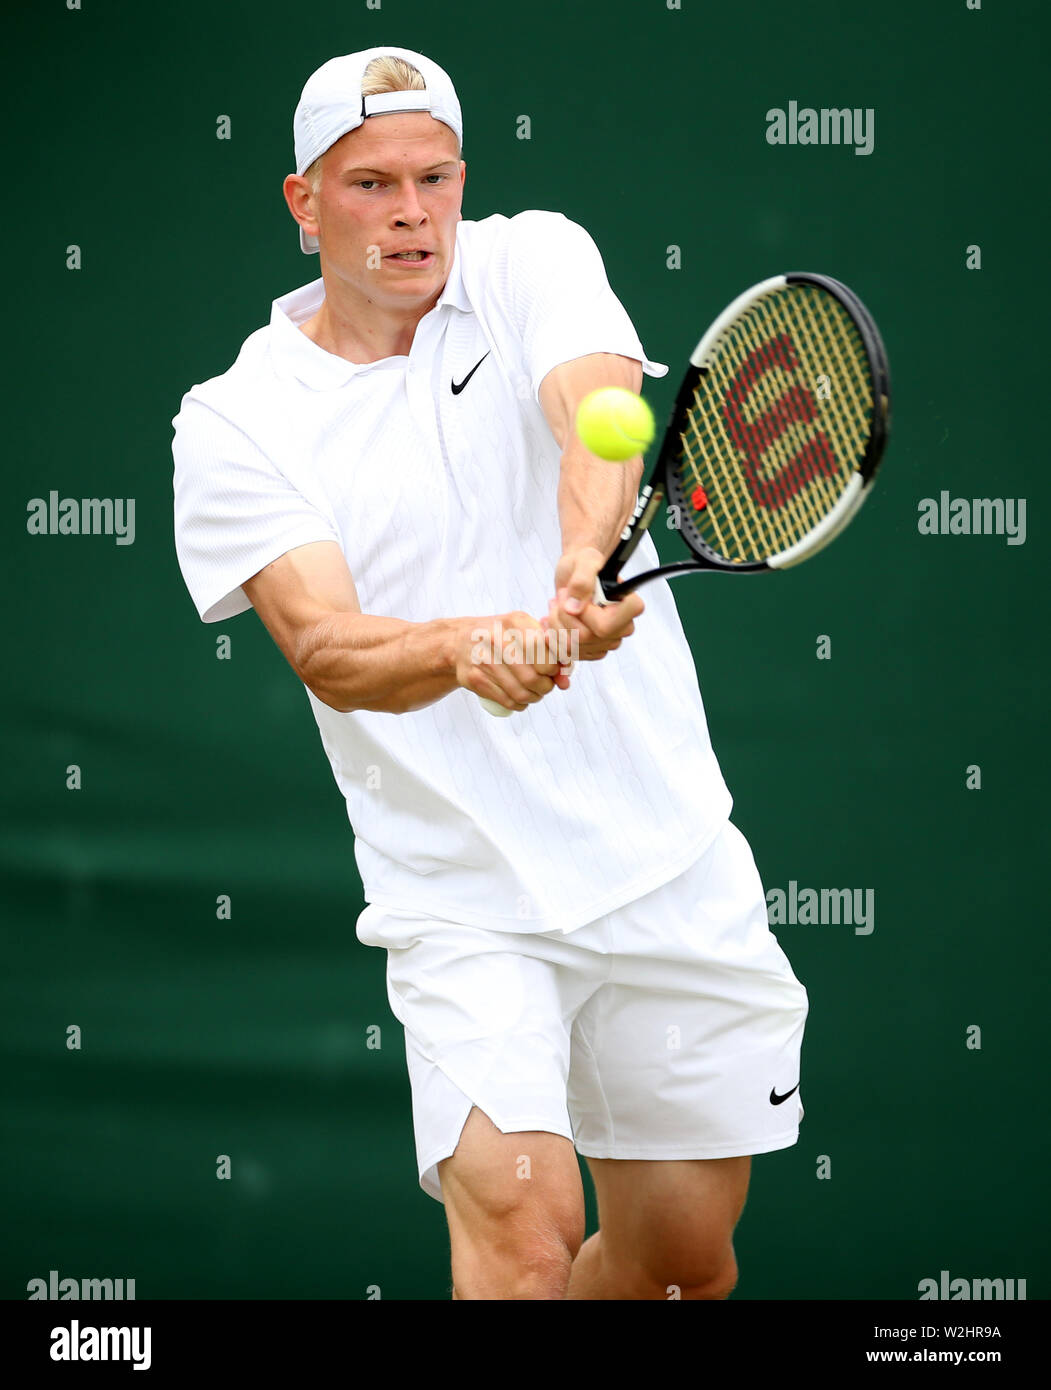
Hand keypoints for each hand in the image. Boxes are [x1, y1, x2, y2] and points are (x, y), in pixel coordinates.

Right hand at [454, 611, 565, 713]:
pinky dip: (520, 705)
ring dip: (535, 697)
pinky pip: (507, 701)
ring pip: (521, 693)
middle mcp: (496, 639)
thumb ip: (549, 651)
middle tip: (546, 684)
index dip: (554, 667)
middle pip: (533, 677)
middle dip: (546, 686)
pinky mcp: (474, 679)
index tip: (554, 669)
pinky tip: (521, 698)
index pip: (543, 651)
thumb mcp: (524, 631)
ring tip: (535, 691)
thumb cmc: (500, 636)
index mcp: (513, 622)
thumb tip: (565, 681)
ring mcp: (483, 660)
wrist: (460, 642)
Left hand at [548, 547, 644, 661]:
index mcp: (630, 607)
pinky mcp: (593, 650)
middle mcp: (623, 628)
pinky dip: (555, 636)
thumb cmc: (585, 563)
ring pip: (574, 646)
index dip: (585, 615)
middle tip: (560, 596)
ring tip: (555, 604)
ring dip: (556, 624)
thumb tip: (575, 608)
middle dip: (564, 616)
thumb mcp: (585, 560)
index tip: (576, 597)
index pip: (607, 626)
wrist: (575, 573)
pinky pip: (569, 652)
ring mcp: (608, 642)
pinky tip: (552, 619)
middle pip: (587, 637)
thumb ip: (582, 580)